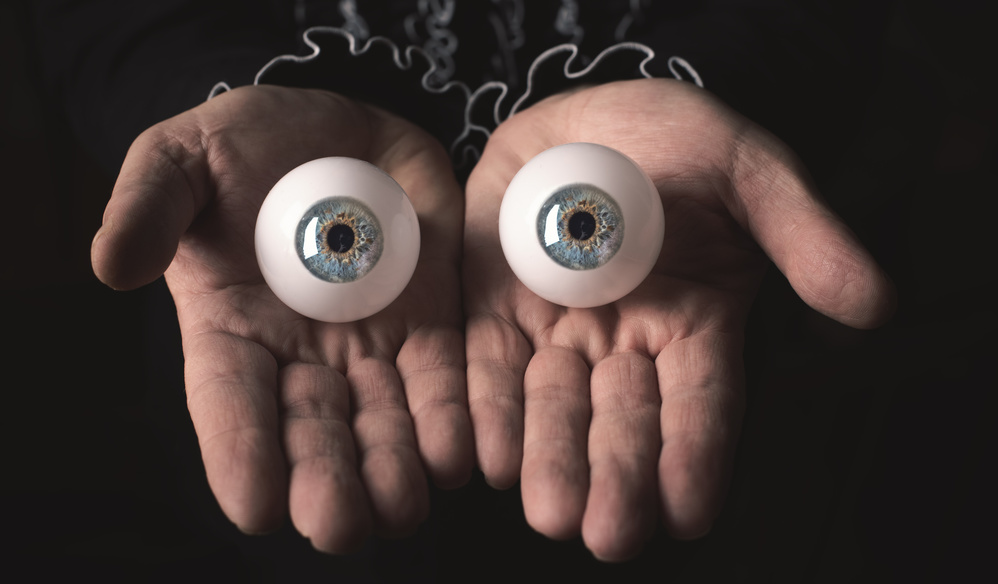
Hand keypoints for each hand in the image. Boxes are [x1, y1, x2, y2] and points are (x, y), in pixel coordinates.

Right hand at [92, 86, 472, 551]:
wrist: (339, 129)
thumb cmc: (247, 145)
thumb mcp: (185, 156)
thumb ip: (150, 203)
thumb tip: (109, 264)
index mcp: (231, 328)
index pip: (230, 401)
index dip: (240, 453)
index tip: (254, 505)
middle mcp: (302, 354)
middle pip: (313, 431)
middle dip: (327, 483)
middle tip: (339, 526)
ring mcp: (371, 344)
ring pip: (384, 422)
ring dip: (395, 468)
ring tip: (404, 505)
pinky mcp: (431, 323)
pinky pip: (444, 378)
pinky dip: (453, 418)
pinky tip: (463, 455)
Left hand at [463, 79, 894, 560]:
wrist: (579, 114)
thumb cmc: (674, 137)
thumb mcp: (746, 170)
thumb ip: (801, 233)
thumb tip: (873, 307)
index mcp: (695, 323)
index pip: (701, 403)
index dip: (697, 456)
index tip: (690, 513)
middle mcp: (623, 342)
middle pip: (622, 422)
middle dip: (616, 478)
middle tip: (608, 534)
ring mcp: (555, 331)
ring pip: (552, 407)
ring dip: (548, 459)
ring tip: (548, 511)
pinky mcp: (493, 312)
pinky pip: (487, 367)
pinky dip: (484, 410)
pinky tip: (483, 454)